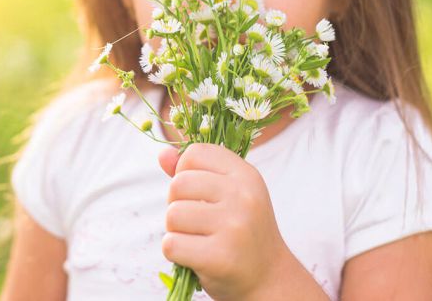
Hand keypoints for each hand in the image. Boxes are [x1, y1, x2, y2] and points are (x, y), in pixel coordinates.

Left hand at [158, 143, 289, 300]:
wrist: (269, 278)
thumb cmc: (240, 230)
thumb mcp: (227, 192)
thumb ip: (194, 171)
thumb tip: (163, 153)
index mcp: (245, 174)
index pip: (195, 152)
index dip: (185, 171)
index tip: (197, 191)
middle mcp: (243, 195)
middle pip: (179, 183)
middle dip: (176, 203)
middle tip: (195, 220)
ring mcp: (234, 225)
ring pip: (172, 214)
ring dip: (175, 230)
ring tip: (197, 238)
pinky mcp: (221, 256)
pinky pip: (171, 244)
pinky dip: (174, 252)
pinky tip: (195, 256)